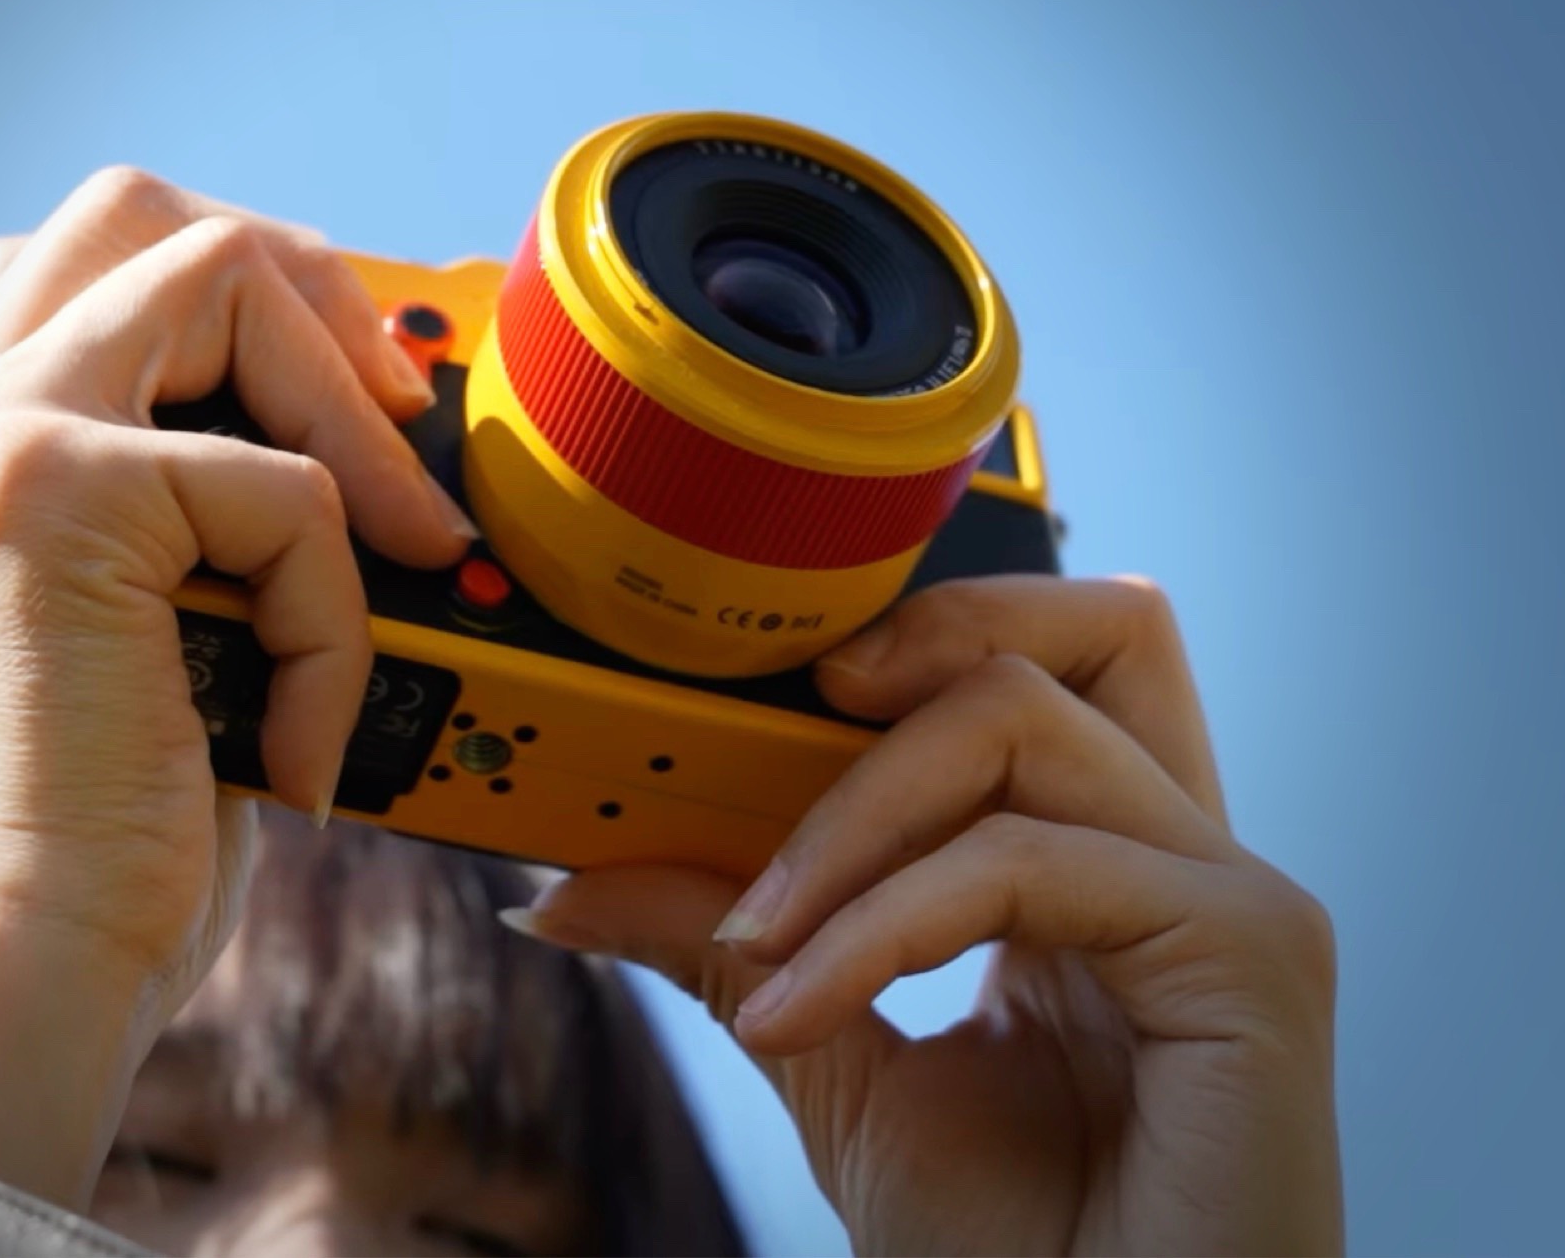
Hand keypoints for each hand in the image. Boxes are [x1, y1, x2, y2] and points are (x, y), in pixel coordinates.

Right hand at [0, 168, 474, 1205]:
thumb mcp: (144, 634)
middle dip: (300, 282)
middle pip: (138, 210)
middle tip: (400, 401)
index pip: (94, 272)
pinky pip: (285, 487)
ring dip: (345, 410)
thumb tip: (361, 448)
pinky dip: (334, 608)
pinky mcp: (50, 492)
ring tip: (410, 552)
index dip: (245, 295)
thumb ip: (190, 516)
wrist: (17, 967)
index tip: (360, 393)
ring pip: (213, 274)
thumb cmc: (99, 833)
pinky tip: (301, 730)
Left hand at [510, 576, 1342, 1255]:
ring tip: (750, 941)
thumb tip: (572, 882)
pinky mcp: (1251, 951)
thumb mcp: (829, 1059)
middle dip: (925, 631)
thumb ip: (729, 947)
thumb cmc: (1011, 1243)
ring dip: (845, 821)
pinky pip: (1022, 863)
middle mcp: (1175, 855)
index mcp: (1099, 860)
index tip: (737, 691)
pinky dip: (879, 922)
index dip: (902, 639)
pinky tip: (795, 1009)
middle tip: (778, 706)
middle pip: (1091, 627)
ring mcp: (1225, 892)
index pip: (1032, 669)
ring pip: (1020, 720)